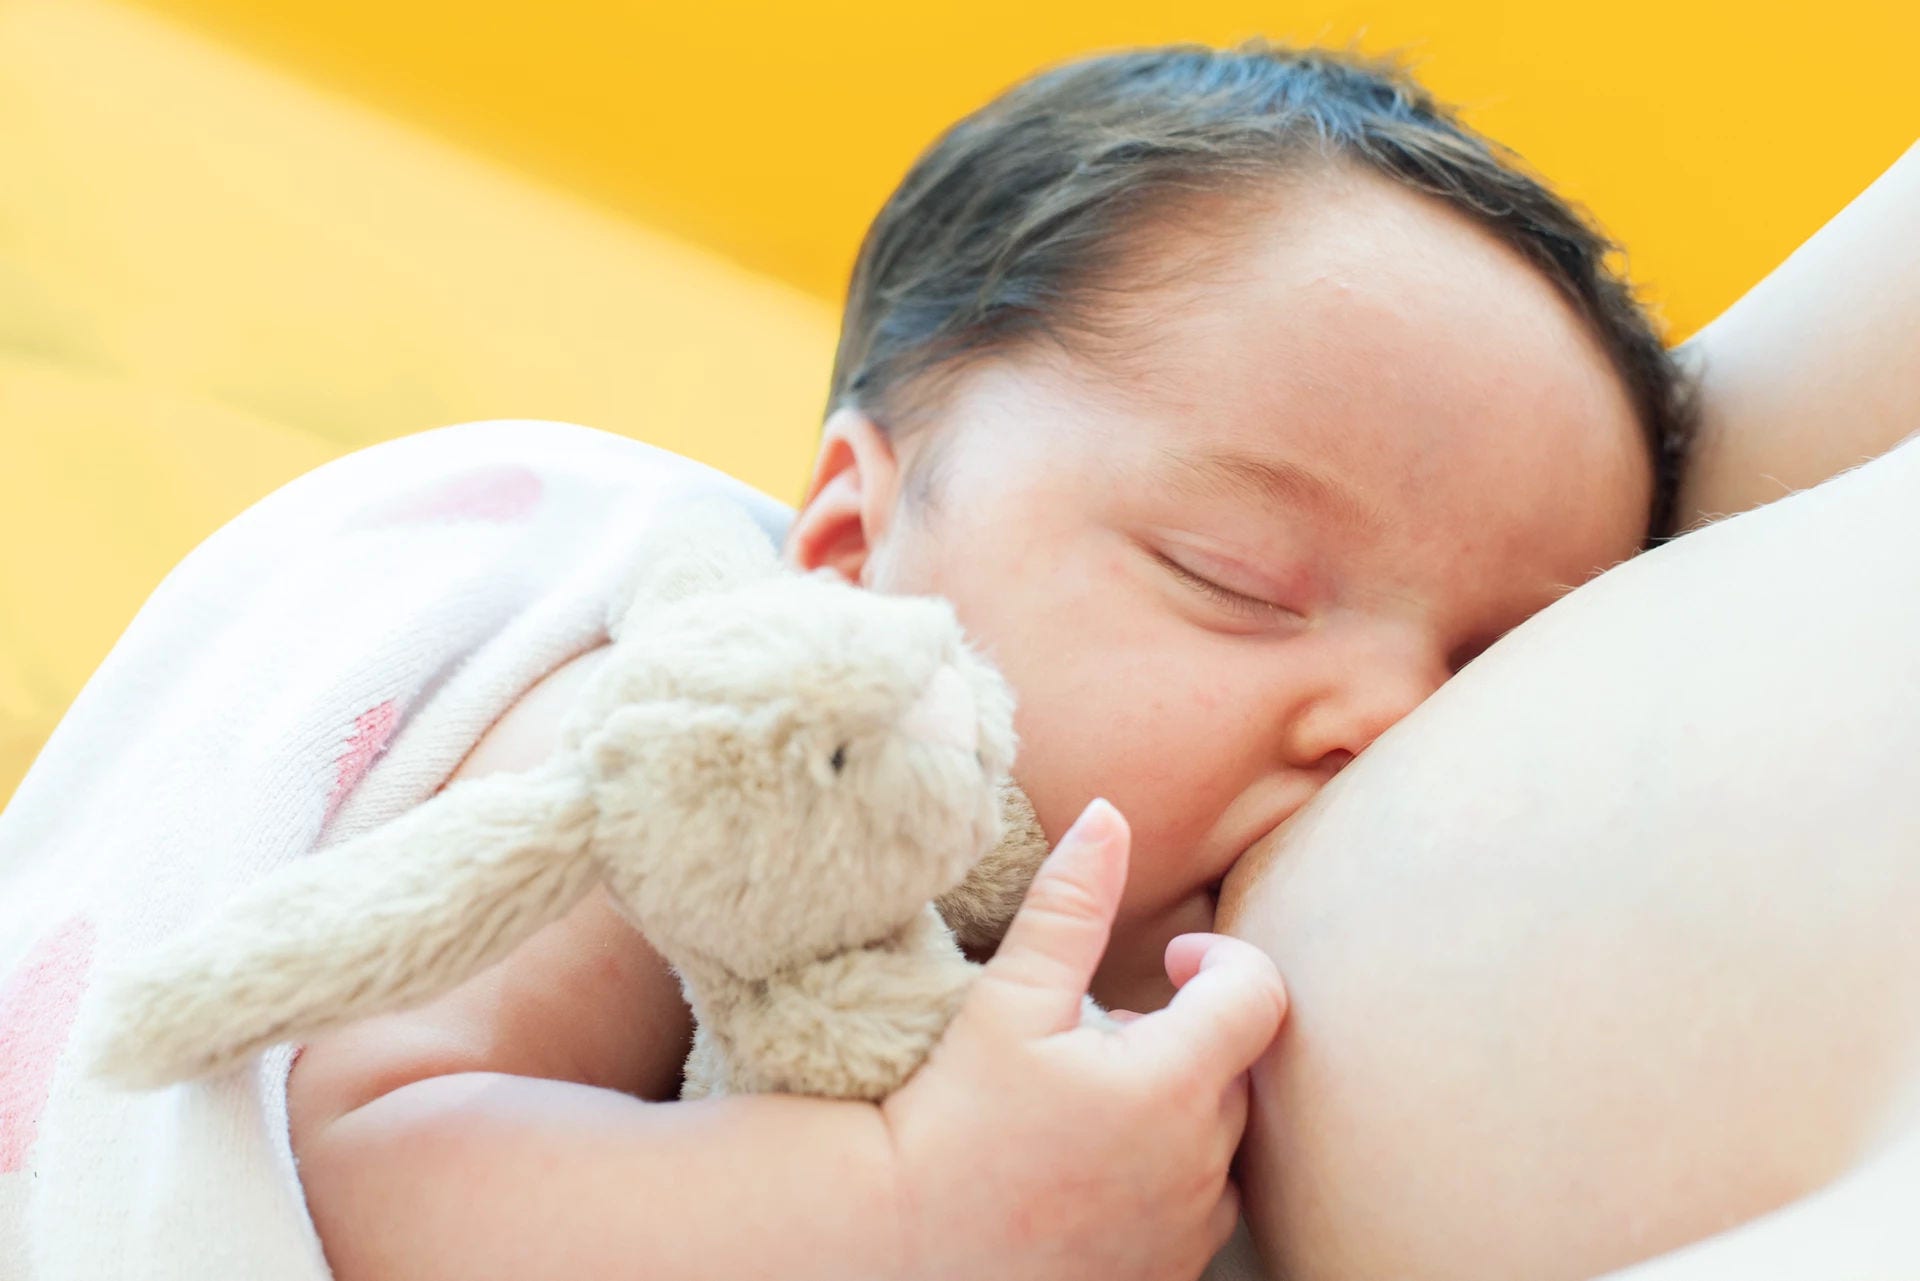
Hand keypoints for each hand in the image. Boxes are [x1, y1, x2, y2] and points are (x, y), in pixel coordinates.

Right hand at [882, 798, 1287, 1280]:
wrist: (899, 1248)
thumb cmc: (949, 1120)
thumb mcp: (1009, 1001)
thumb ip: (1071, 905)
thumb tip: (1108, 814)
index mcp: (1173, 1087)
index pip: (1260, 994)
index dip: (1220, 960)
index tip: (1168, 963)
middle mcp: (1201, 1167)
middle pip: (1238, 1068)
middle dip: (1186, 1037)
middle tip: (1101, 1036)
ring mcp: (1189, 1232)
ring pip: (1221, 1142)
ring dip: (1179, 1108)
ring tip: (1092, 1104)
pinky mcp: (1169, 1276)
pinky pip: (1199, 1208)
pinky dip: (1167, 1175)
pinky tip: (1094, 1165)